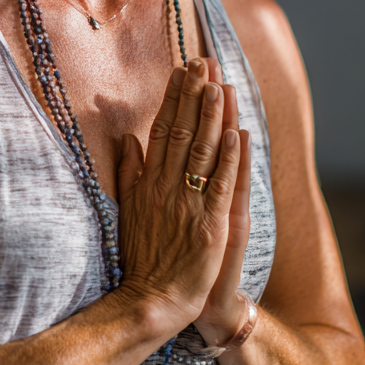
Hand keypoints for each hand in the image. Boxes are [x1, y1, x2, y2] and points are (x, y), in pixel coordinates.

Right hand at [115, 57, 246, 334]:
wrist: (152, 301)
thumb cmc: (142, 258)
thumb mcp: (128, 210)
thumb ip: (129, 173)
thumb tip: (128, 138)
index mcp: (148, 182)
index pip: (161, 130)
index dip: (173, 98)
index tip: (182, 69)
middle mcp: (166, 188)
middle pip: (181, 132)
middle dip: (193, 96)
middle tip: (203, 63)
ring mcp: (187, 205)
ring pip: (201, 152)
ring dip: (211, 117)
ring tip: (219, 85)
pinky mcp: (209, 225)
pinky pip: (220, 185)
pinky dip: (229, 158)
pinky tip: (236, 133)